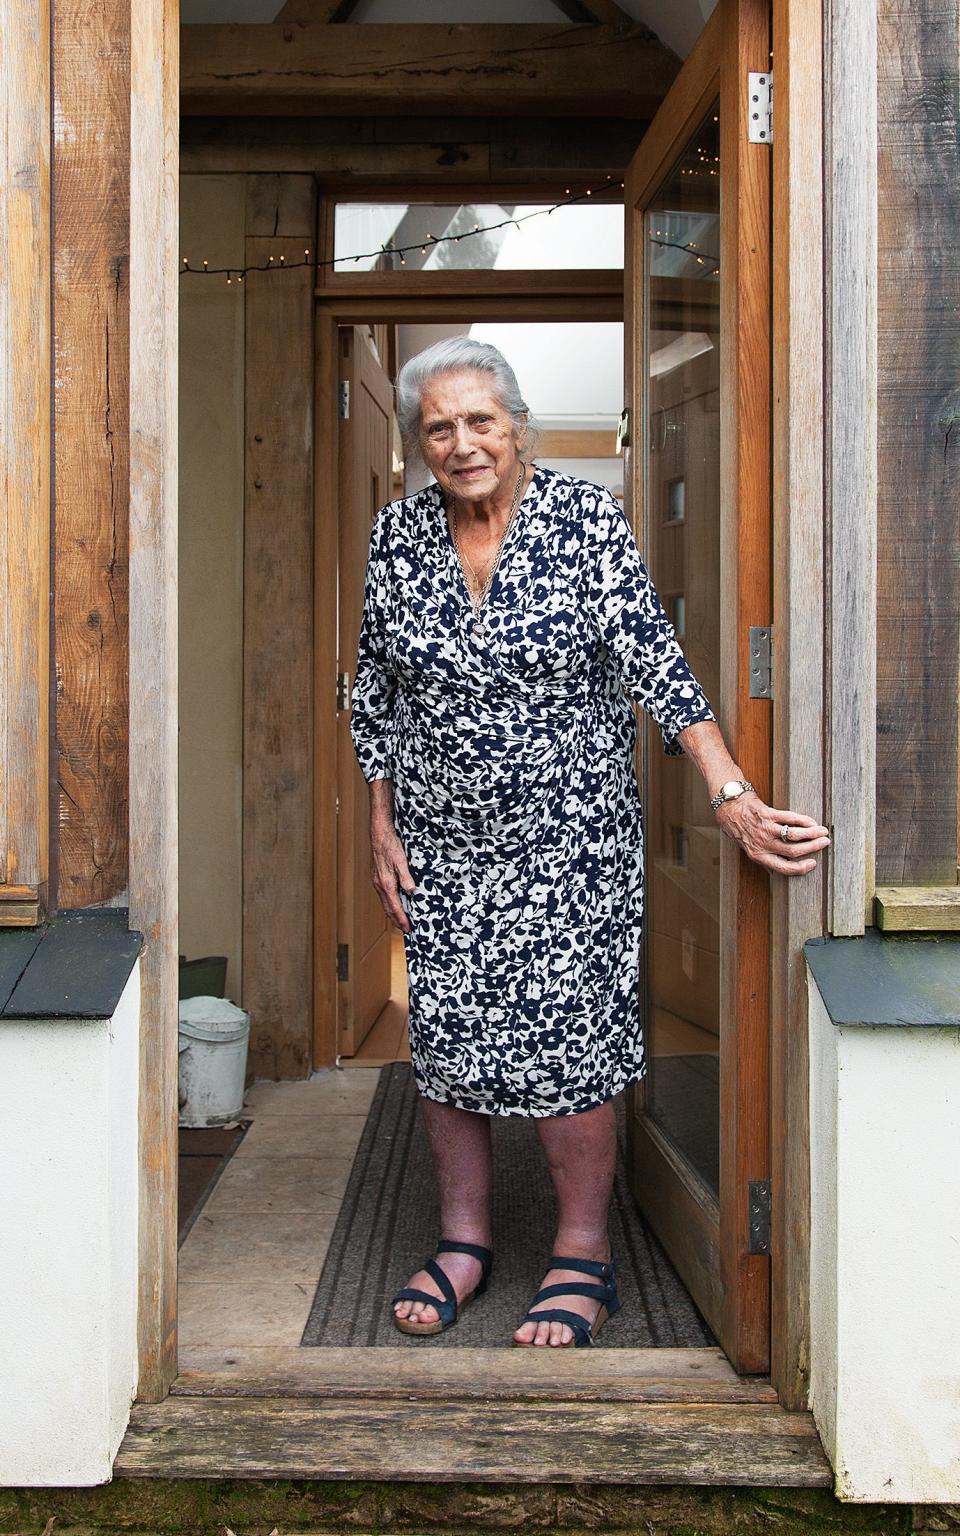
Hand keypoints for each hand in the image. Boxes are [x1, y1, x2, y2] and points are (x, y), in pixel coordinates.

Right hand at [370, 816, 415, 931]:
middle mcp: (380, 885)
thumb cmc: (390, 845)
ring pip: (385, 902)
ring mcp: (378, 881)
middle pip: (388, 908)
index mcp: (386, 883)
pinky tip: (396, 902)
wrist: (380, 834)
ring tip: (402, 920)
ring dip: (393, 913)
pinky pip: (384, 895)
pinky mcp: (378, 877)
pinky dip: (390, 903)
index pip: (394, 907)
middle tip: (406, 930)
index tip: (408, 929)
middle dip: (397, 920)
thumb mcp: (401, 860)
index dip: (402, 919)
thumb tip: (410, 892)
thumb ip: (406, 877)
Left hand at [716, 793, 829, 874]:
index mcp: (758, 856)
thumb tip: (775, 871)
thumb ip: (762, 858)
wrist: (728, 807)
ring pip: (795, 835)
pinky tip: (812, 822)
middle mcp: (763, 844)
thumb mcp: (746, 848)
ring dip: (812, 834)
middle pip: (794, 850)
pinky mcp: (768, 814)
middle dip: (813, 848)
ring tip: (822, 832)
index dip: (801, 868)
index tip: (813, 863)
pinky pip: (791, 819)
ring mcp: (766, 829)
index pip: (784, 868)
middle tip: (824, 843)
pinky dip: (804, 821)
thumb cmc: (737, 828)